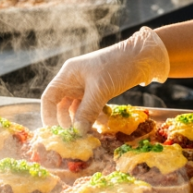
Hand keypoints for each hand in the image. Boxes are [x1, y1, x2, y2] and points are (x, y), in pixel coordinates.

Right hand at [41, 27, 169, 130]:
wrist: (144, 56)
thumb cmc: (118, 66)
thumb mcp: (100, 90)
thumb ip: (87, 111)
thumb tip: (77, 132)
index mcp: (69, 74)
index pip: (49, 97)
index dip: (48, 115)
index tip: (54, 133)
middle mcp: (75, 79)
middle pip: (62, 105)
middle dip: (67, 121)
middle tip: (73, 136)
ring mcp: (87, 84)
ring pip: (78, 107)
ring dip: (82, 120)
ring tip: (90, 131)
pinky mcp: (100, 89)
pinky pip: (91, 106)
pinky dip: (94, 115)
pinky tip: (104, 120)